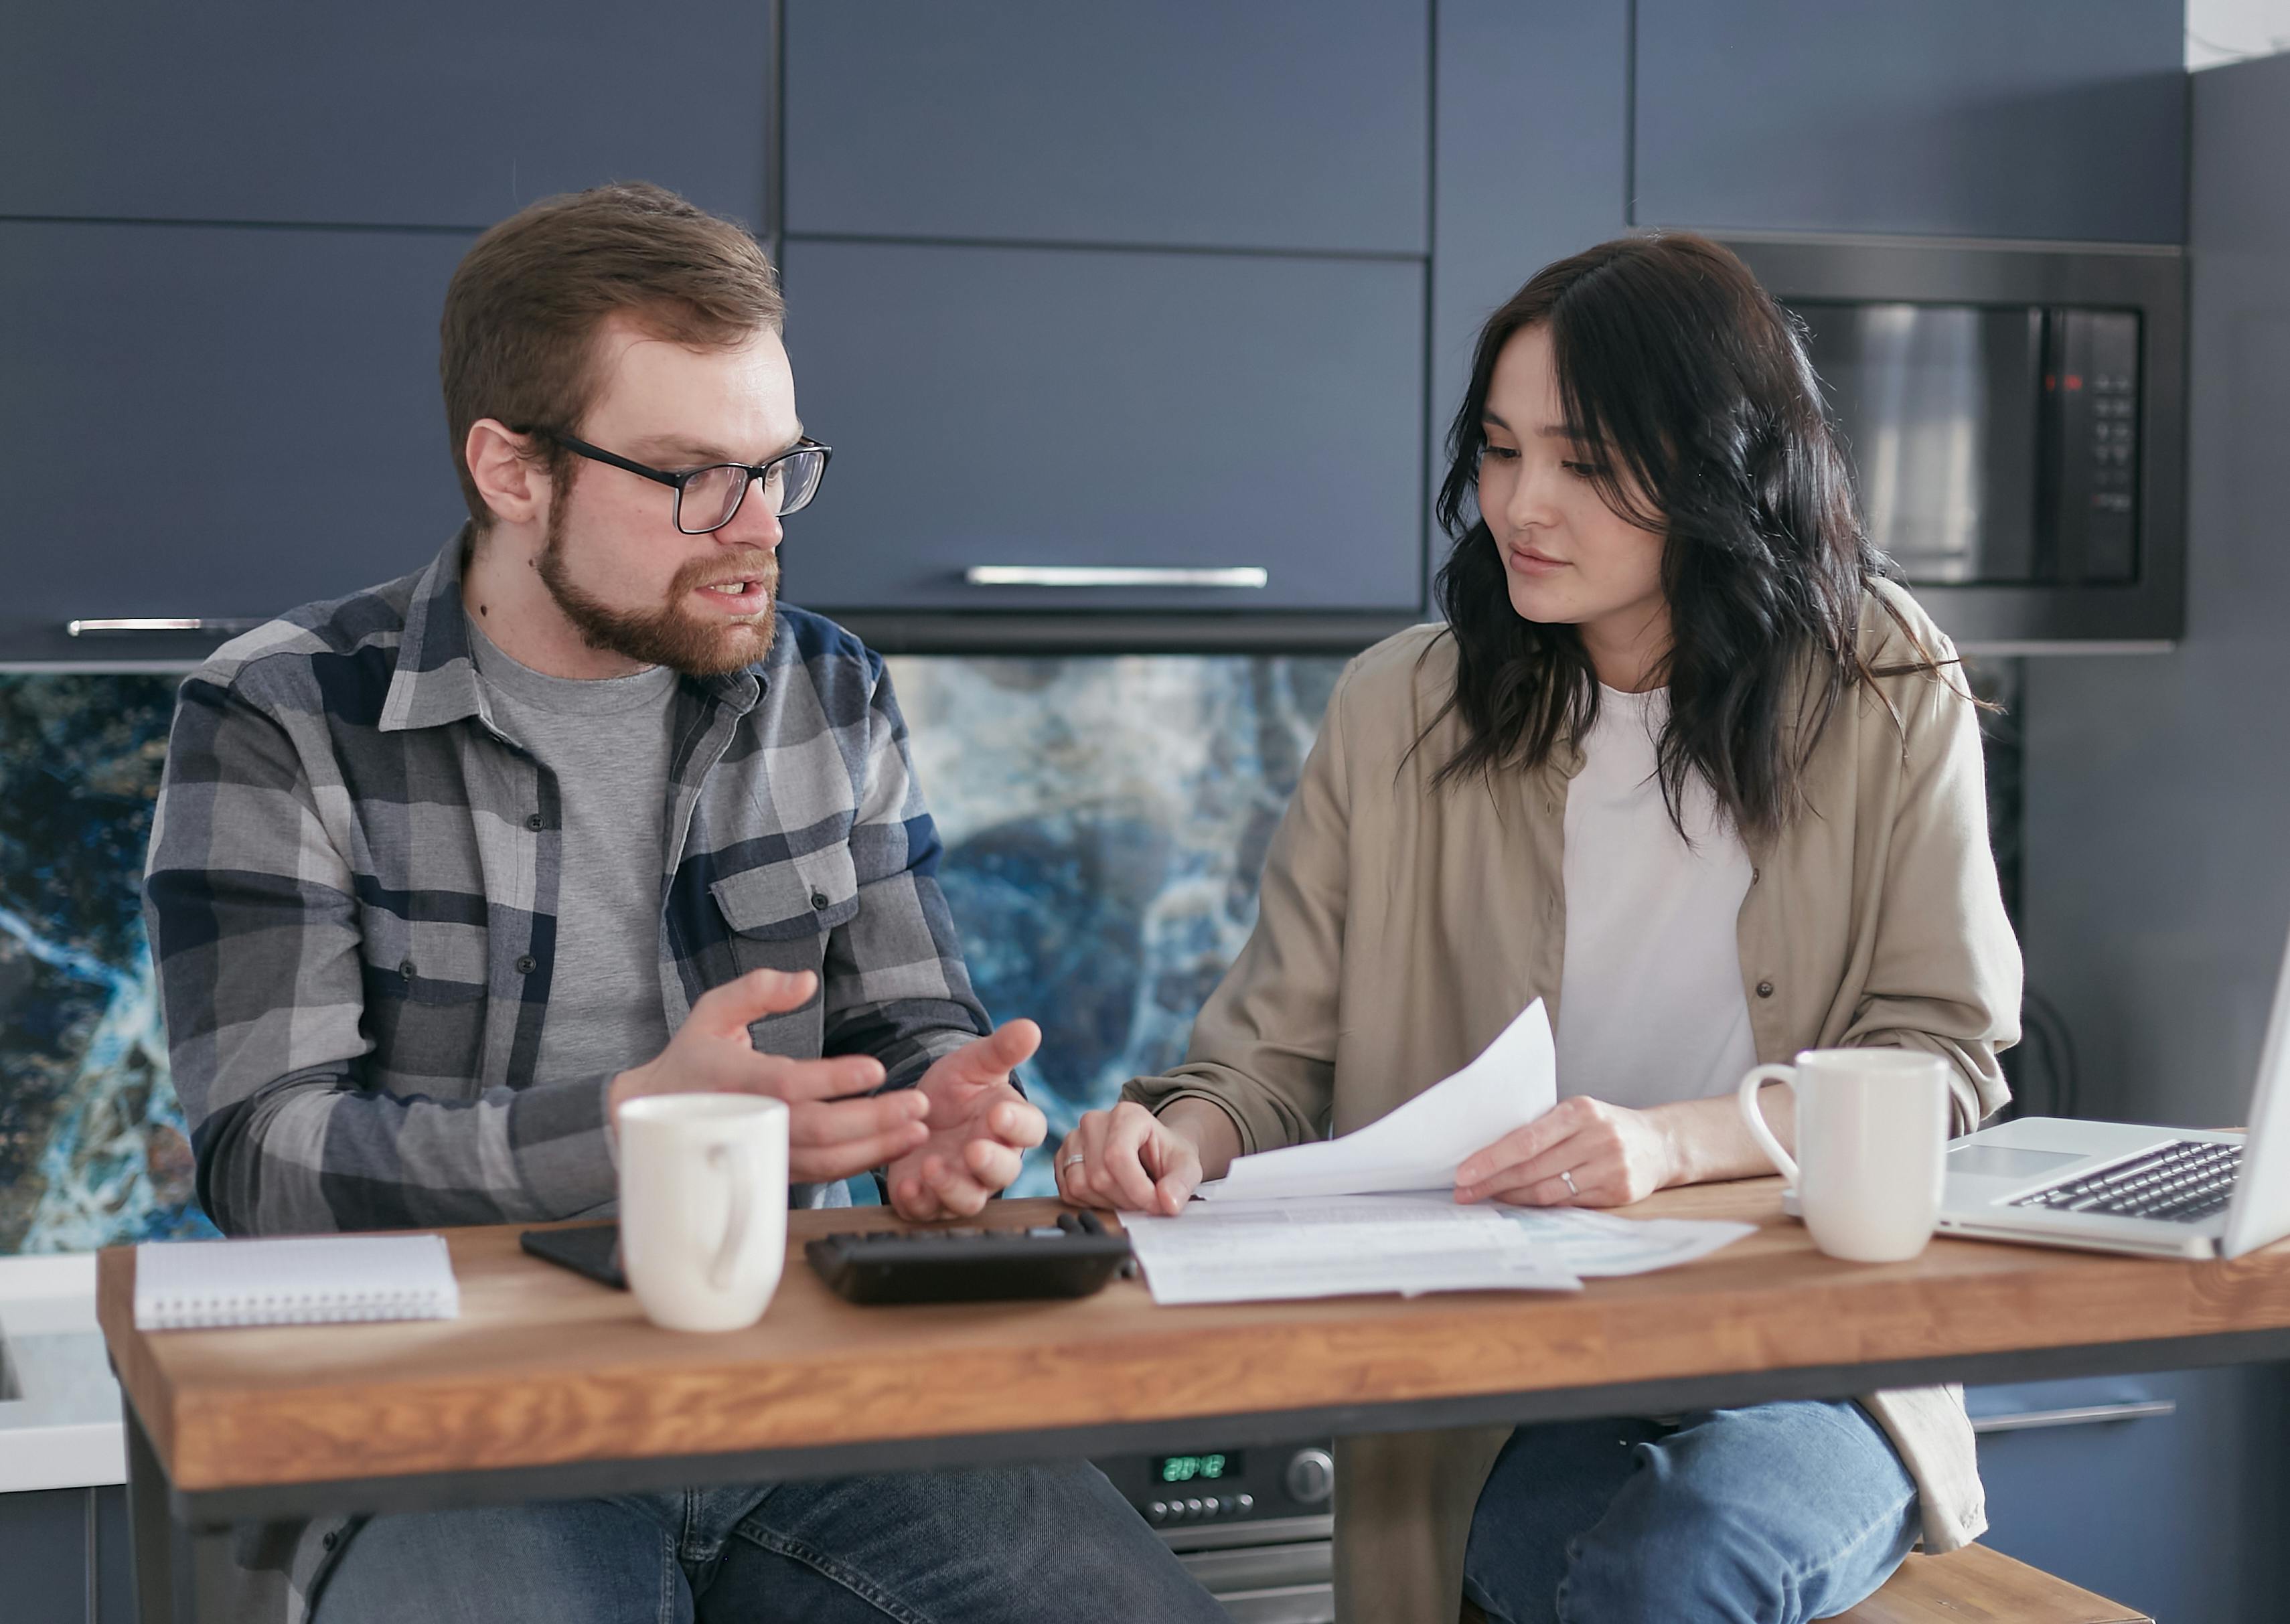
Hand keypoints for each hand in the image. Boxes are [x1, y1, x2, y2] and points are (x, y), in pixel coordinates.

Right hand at [610, 969, 928, 1184]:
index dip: (833, 1080)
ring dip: (876, 1149)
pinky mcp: (769, 1170)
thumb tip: (806, 981)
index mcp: (730, 1078)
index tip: (875, 1069)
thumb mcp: (712, 1010)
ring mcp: (758, 1152)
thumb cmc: (691, 1057)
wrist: (650, 1117)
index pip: (787, 1084)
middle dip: (874, 1120)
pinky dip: (857, 1166)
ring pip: (822, 1162)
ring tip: (916, 1130)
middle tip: (918, 1104)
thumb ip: (757, 989)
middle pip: (816, 1130)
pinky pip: (818, 1175)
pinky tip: (891, 1148)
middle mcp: (745, 1121)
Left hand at [883, 1021, 1048, 1220]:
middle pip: (1003, 1173)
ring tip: (931, 1166)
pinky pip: (929, 1211)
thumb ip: (1001, 1050)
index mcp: (1010, 1125)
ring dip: (952, 1188)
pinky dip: (919, 1203)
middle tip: (974, 1150)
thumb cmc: (956, 1088)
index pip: (1029, 1130)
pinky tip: (907, 1186)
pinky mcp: (929, 1199)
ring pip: (968, 1200)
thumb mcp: (974, 1064)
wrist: (915, 1110)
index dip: (1017, 1125)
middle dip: (990, 1165)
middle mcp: (991, 1161)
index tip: (999, 1113)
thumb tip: (1030, 1028)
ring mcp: (961, 1183)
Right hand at [1055, 1102, 1205, 1215]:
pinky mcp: (1062, 1158)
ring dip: (1108, 1203)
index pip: (1118, 1156)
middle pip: (1099, 1175)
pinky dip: (1090, 1203)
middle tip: (1145, 1202)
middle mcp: (1095, 1121)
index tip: (1156, 1205)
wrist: (1152, 1153)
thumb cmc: (1168, 1157)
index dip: (1137, 1189)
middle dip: (1126, 1200)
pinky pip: (1067, 1192)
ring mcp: (1074, 1138)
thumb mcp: (1187, 1167)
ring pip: (1080, 1185)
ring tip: (1128, 1197)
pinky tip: (1110, 1196)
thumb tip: (1168, 1202)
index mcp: (1127, 1114)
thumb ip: (1181, 1182)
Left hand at [1454, 1096, 1677, 1207]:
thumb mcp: (1578, 1114)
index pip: (1526, 1139)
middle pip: (1532, 1168)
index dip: (1492, 1158)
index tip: (1464, 1172)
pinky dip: (1539, 1206)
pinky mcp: (1618, 1192)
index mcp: (1580, 1111)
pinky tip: (1520, 1204)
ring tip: (1486, 1199)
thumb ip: (1543, 1128)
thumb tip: (1488, 1151)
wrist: (1659, 1144)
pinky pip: (1568, 1204)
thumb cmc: (1604, 1127)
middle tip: (1464, 1192)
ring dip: (1512, 1197)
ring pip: (1548, 1191)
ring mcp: (1610, 1166)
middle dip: (1493, 1182)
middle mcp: (1597, 1137)